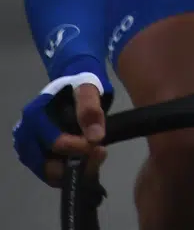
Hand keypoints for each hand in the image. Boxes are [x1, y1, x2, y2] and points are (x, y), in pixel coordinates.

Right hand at [12, 65, 109, 184]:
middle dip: (76, 165)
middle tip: (100, 154)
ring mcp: (28, 147)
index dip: (77, 148)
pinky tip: (89, 162)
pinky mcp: (36, 156)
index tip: (99, 147)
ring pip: (48, 173)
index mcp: (35, 116)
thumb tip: (95, 137)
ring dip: (74, 171)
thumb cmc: (78, 86)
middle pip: (46, 164)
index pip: (53, 142)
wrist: (72, 86)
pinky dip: (70, 172)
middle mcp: (26, 135)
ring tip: (97, 158)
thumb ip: (91, 110)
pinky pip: (50, 173)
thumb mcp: (88, 90)